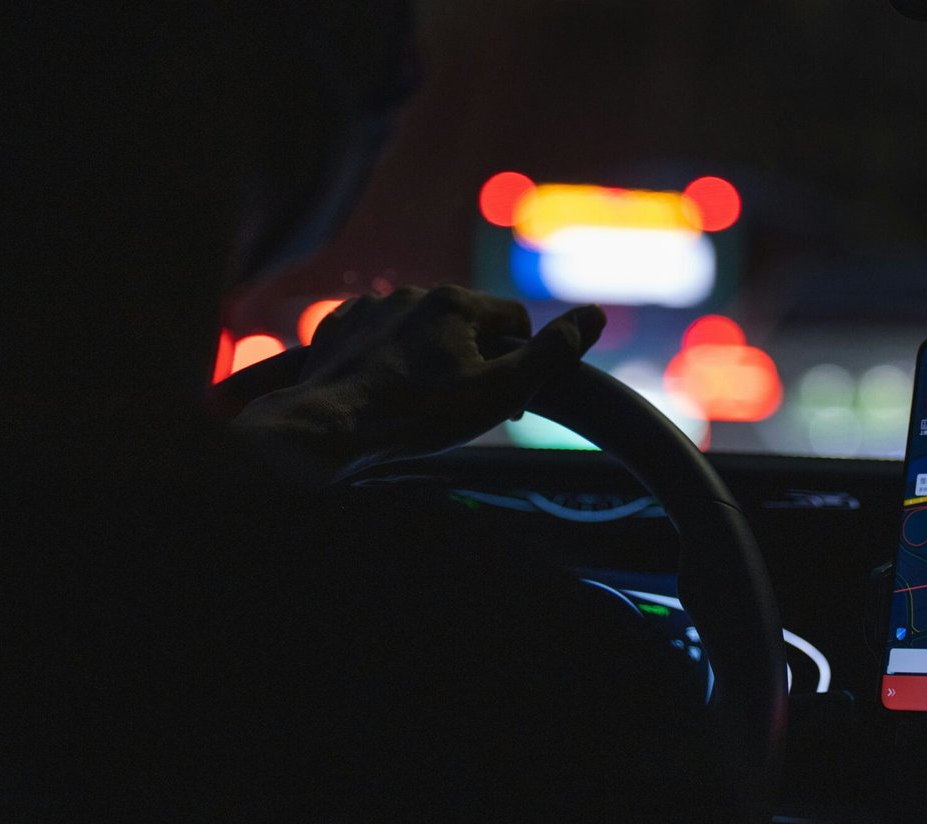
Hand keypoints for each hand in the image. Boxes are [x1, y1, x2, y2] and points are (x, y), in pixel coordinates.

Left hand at [233, 285, 604, 472]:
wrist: (331, 428)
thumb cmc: (420, 414)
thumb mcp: (501, 389)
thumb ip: (551, 351)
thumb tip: (595, 314)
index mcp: (456, 301)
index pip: (514, 320)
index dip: (522, 361)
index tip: (509, 400)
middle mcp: (414, 293)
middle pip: (467, 324)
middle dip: (475, 359)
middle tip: (465, 407)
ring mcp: (372, 308)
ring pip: (421, 330)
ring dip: (431, 358)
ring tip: (421, 402)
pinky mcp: (340, 328)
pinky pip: (379, 338)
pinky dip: (389, 359)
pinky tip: (386, 390)